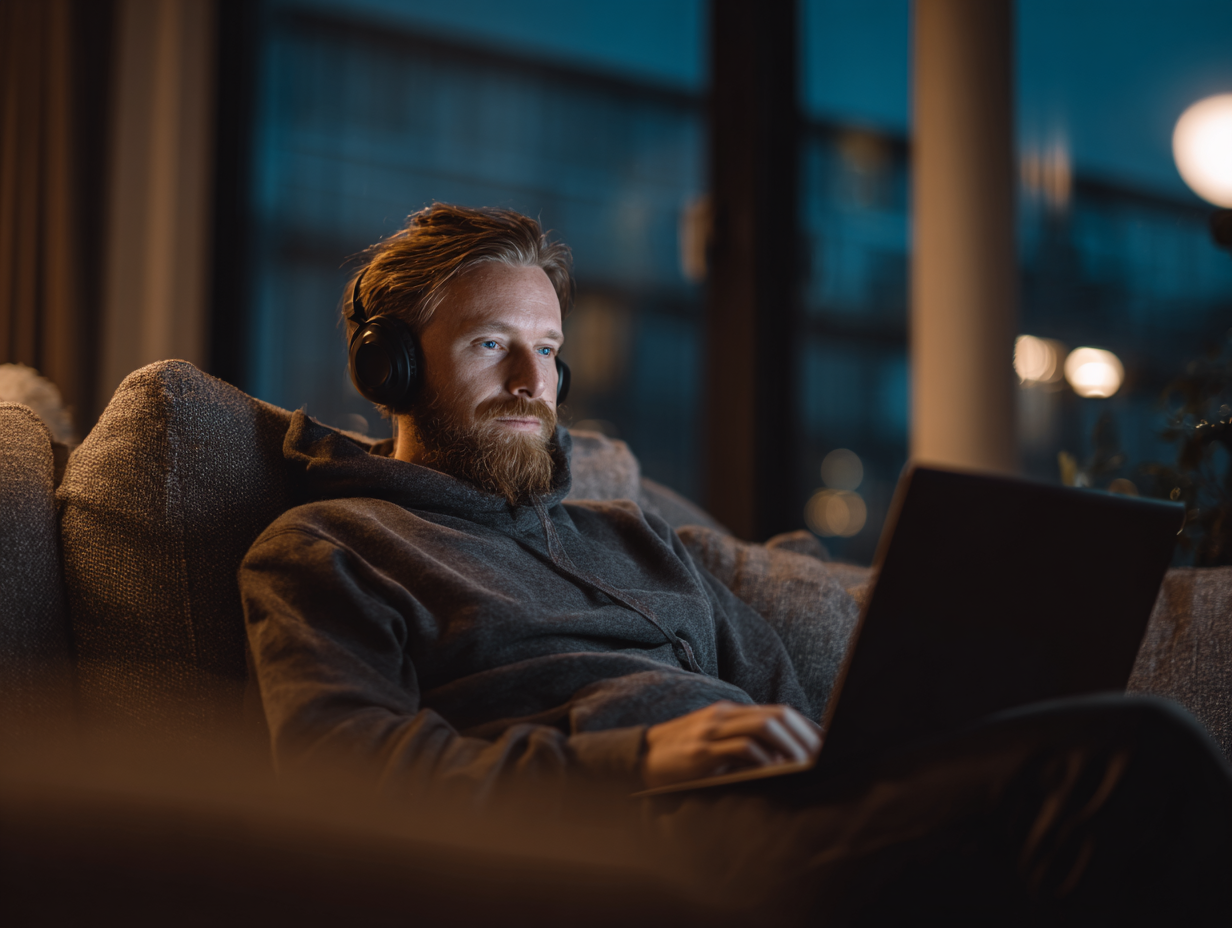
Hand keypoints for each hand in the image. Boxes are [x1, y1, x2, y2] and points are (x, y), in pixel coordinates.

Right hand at [641, 701, 821, 789]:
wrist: (636, 760)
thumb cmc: (678, 758)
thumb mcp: (712, 744)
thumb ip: (740, 745)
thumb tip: (781, 761)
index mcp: (728, 713)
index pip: (778, 712)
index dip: (806, 727)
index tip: (826, 745)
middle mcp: (723, 716)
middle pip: (777, 715)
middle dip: (805, 736)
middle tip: (823, 758)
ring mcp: (711, 731)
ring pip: (764, 727)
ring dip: (790, 746)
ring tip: (804, 766)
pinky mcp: (701, 752)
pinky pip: (742, 749)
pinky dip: (764, 760)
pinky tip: (775, 773)